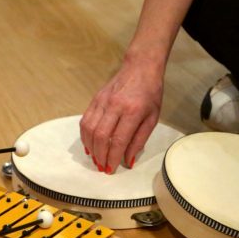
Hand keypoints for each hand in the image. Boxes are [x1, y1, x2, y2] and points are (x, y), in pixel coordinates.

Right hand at [80, 59, 163, 173]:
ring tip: (95, 158)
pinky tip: (90, 145)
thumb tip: (128, 160)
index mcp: (133, 111)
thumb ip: (139, 140)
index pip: (119, 140)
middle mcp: (115, 106)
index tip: (111, 169)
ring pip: (89, 129)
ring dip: (91, 147)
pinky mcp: (95, 100)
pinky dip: (85, 136)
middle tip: (102, 167)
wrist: (140, 68)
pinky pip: (85, 121)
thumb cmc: (150, 94)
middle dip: (100, 156)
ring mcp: (102, 101)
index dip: (113, 157)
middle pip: (101, 136)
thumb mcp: (153, 118)